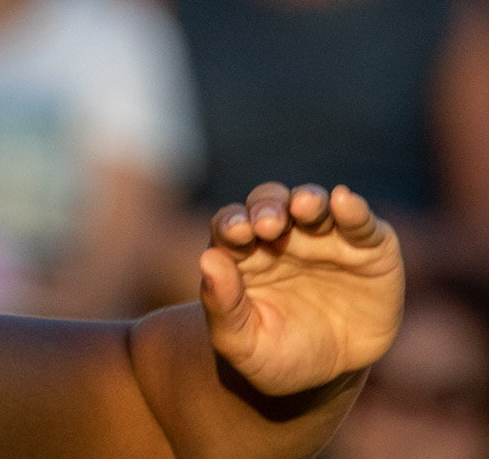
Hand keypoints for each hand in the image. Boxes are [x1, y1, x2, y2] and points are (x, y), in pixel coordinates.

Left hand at [200, 183, 404, 396]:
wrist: (327, 376)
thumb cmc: (274, 353)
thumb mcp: (241, 342)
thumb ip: (221, 305)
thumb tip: (207, 259)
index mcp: (243, 252)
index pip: (230, 226)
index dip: (231, 224)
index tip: (234, 233)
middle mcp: (282, 235)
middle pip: (269, 204)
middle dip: (267, 207)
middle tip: (267, 223)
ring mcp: (324, 237)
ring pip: (312, 203)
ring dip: (308, 199)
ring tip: (304, 206)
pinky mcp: (368, 248)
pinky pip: (361, 222)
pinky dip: (355, 210)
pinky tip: (346, 203)